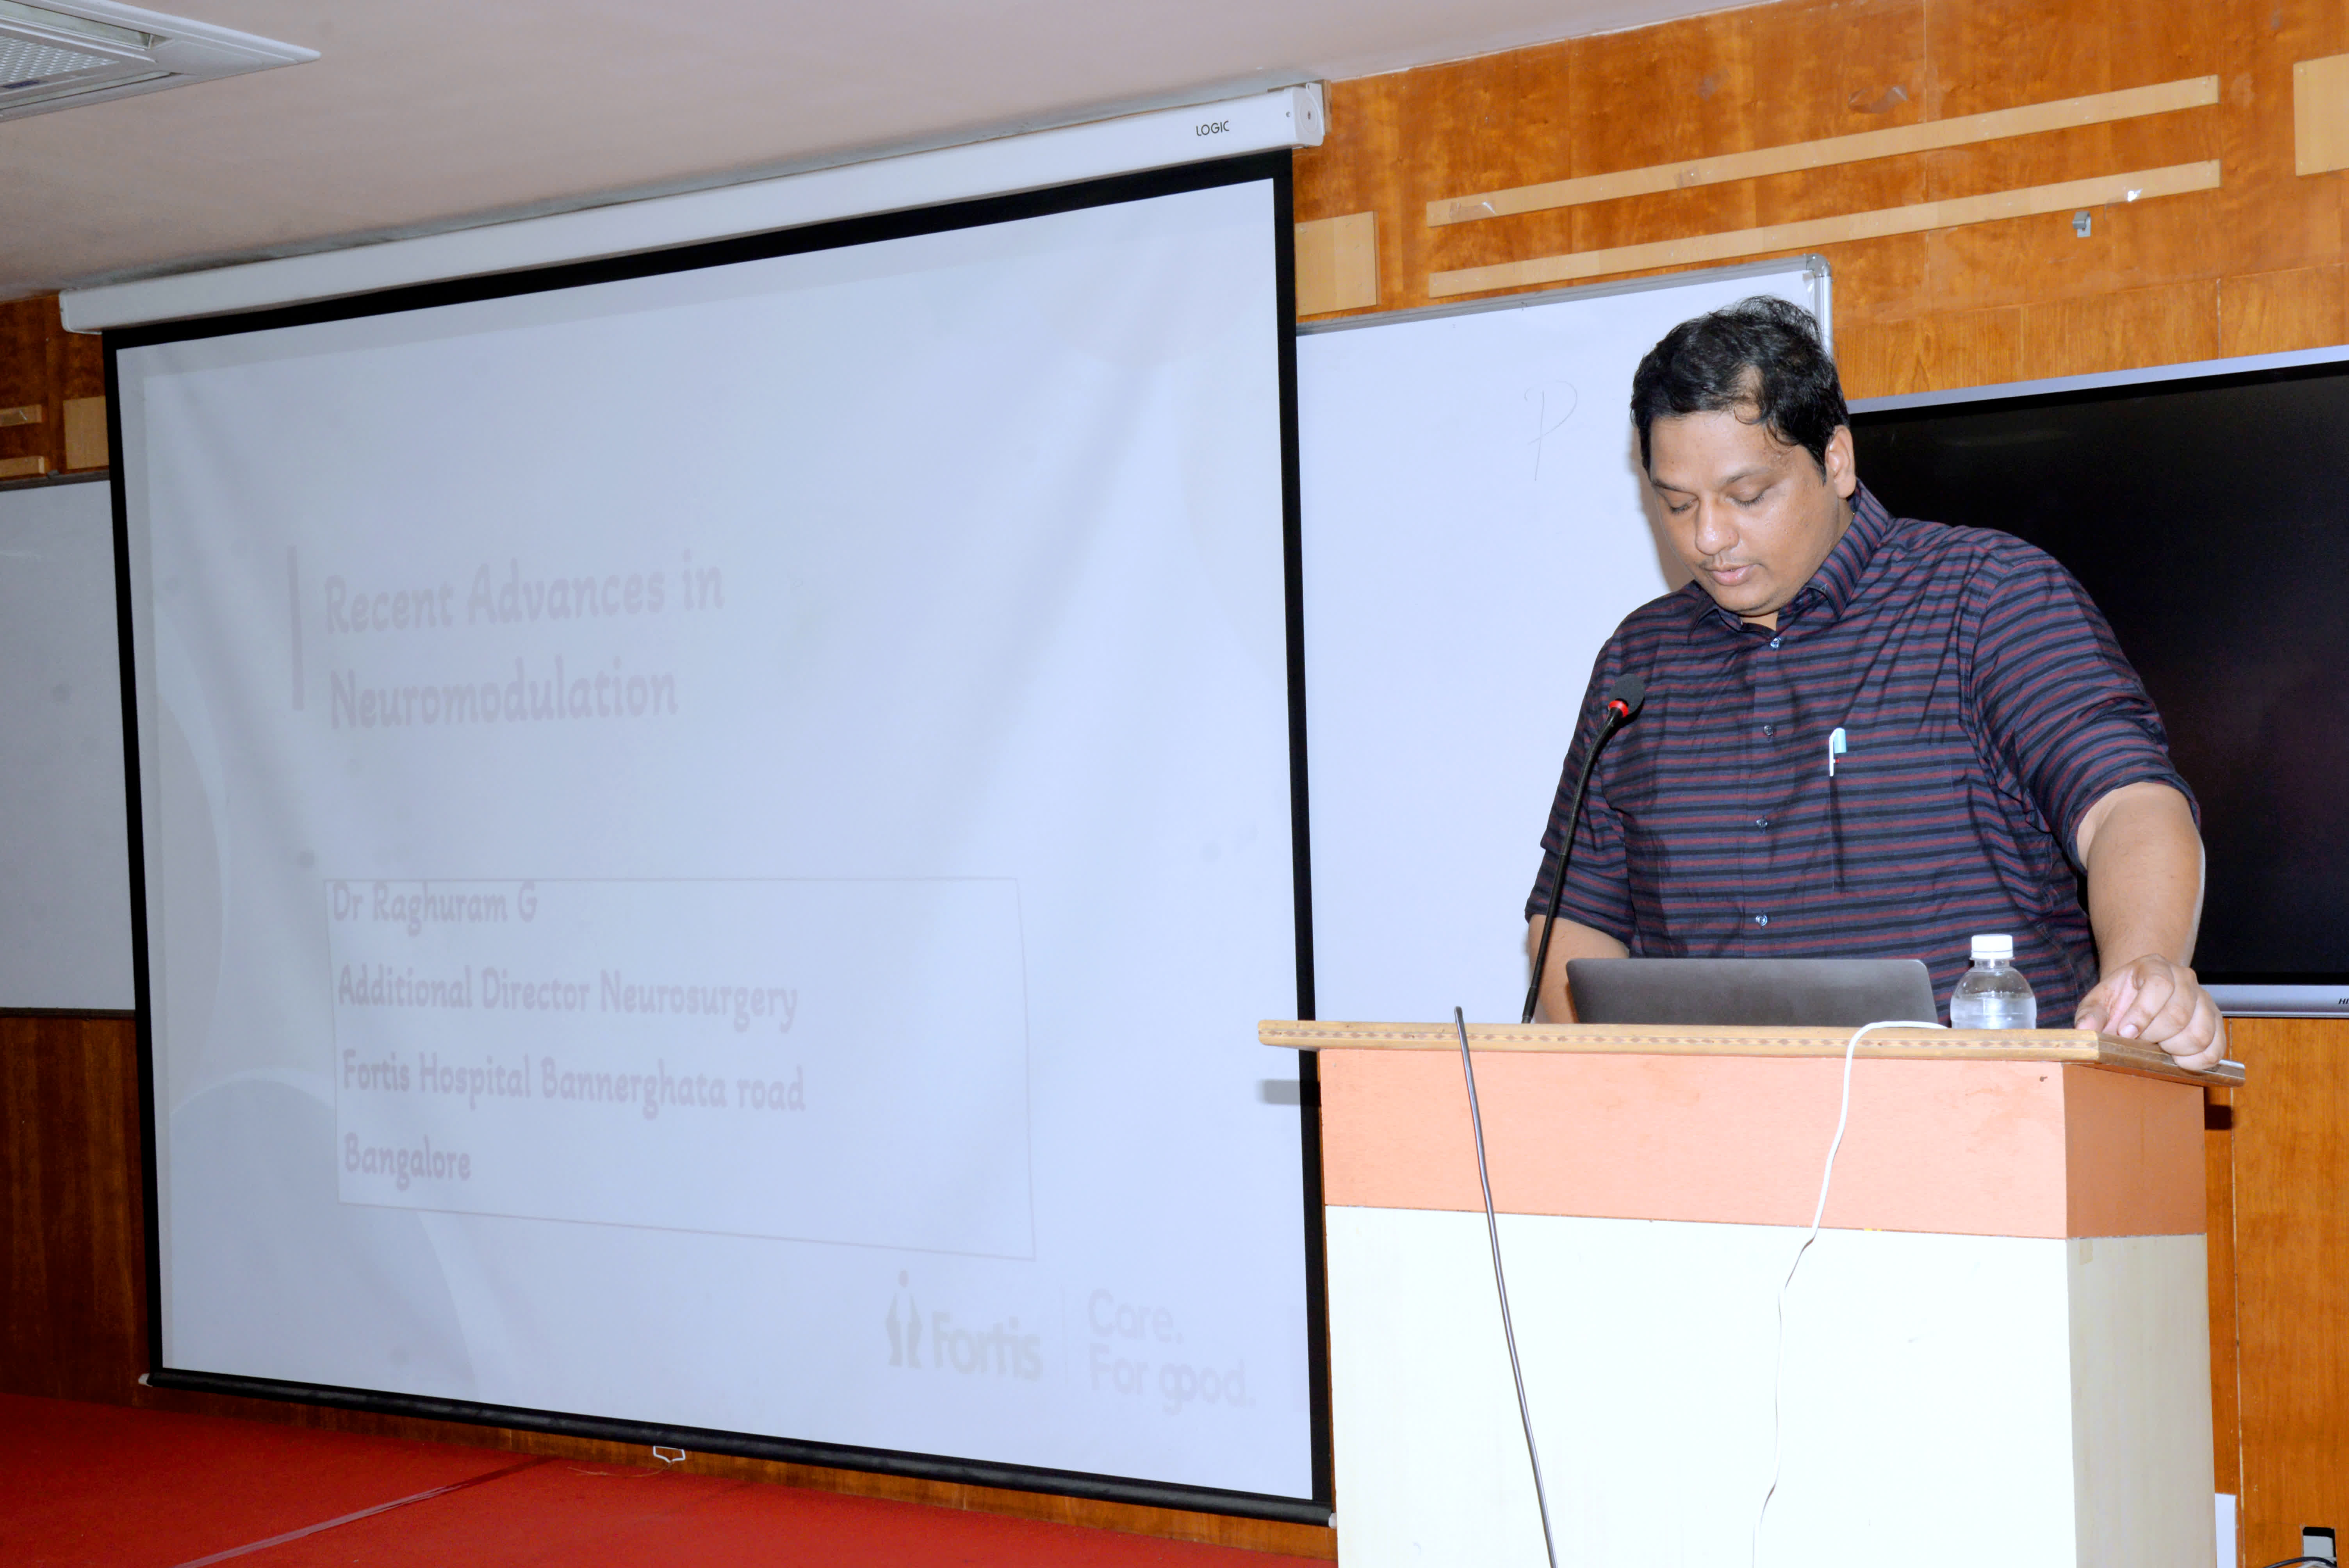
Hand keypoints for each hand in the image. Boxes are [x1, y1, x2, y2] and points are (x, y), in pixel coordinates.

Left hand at [2074, 954, 2226, 1069]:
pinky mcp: (2216, 1022)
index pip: (2159, 985)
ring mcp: (2204, 1000)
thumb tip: (2084, 1031)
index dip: (2142, 1013)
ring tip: (2158, 1048)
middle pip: (2179, 1014)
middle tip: (2141, 1041)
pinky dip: (2197, 1061)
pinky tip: (2178, 1060)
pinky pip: (2216, 1048)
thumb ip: (2090, 1014)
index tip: (2126, 1033)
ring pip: (2199, 1034)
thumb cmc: (2120, 1000)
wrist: (2142, 998)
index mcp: (2154, 966)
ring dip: (2175, 1050)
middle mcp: (2185, 978)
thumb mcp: (2099, 1002)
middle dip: (2154, 1036)